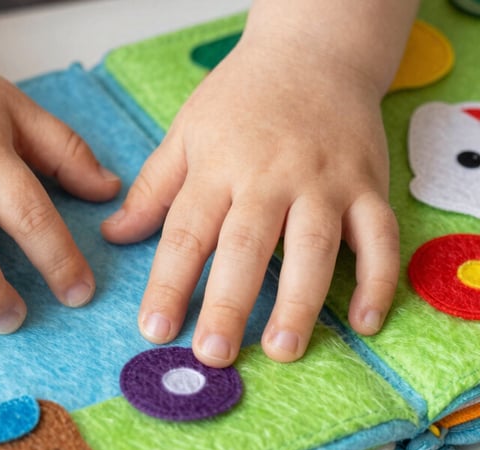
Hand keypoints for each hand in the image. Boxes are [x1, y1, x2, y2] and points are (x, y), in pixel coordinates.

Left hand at [101, 38, 398, 364]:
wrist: (313, 52)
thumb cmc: (241, 98)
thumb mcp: (186, 133)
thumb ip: (153, 189)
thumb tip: (113, 235)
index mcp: (218, 166)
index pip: (186, 233)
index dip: (168, 284)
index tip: (154, 330)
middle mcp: (271, 176)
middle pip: (246, 245)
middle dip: (229, 303)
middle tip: (213, 354)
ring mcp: (324, 182)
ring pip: (313, 246)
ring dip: (298, 301)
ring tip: (282, 349)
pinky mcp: (368, 185)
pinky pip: (379, 237)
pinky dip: (377, 279)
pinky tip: (365, 322)